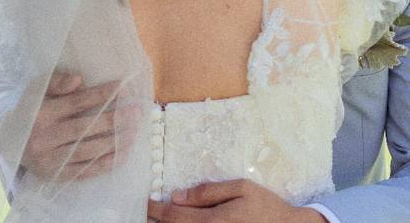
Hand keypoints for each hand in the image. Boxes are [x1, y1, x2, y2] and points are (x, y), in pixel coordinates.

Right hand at [0, 71, 138, 181]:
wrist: (10, 142)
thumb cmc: (31, 111)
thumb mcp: (38, 90)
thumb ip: (57, 82)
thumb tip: (78, 79)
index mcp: (41, 114)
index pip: (75, 103)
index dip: (100, 95)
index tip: (121, 88)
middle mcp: (43, 138)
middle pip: (84, 128)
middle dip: (112, 120)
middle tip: (135, 113)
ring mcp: (49, 160)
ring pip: (86, 151)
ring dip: (113, 143)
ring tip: (133, 133)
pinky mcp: (54, 176)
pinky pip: (83, 172)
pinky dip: (104, 165)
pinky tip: (122, 155)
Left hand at [146, 180, 326, 221]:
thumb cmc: (265, 207)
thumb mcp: (241, 189)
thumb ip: (209, 192)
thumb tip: (178, 195)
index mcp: (213, 221)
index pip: (173, 216)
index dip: (155, 208)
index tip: (144, 201)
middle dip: (156, 220)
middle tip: (144, 211)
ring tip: (156, 220)